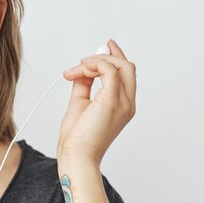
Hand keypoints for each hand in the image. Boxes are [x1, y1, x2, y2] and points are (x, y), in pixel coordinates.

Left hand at [57, 39, 136, 166]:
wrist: (76, 156)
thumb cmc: (77, 138)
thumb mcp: (80, 104)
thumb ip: (83, 85)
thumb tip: (82, 70)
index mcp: (123, 106)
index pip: (126, 75)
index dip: (117, 58)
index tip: (105, 46)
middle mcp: (127, 103)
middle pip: (128, 67)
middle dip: (109, 54)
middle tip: (90, 53)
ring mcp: (122, 102)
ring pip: (120, 65)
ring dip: (96, 61)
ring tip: (77, 68)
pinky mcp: (111, 100)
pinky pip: (108, 70)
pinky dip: (94, 64)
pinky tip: (80, 69)